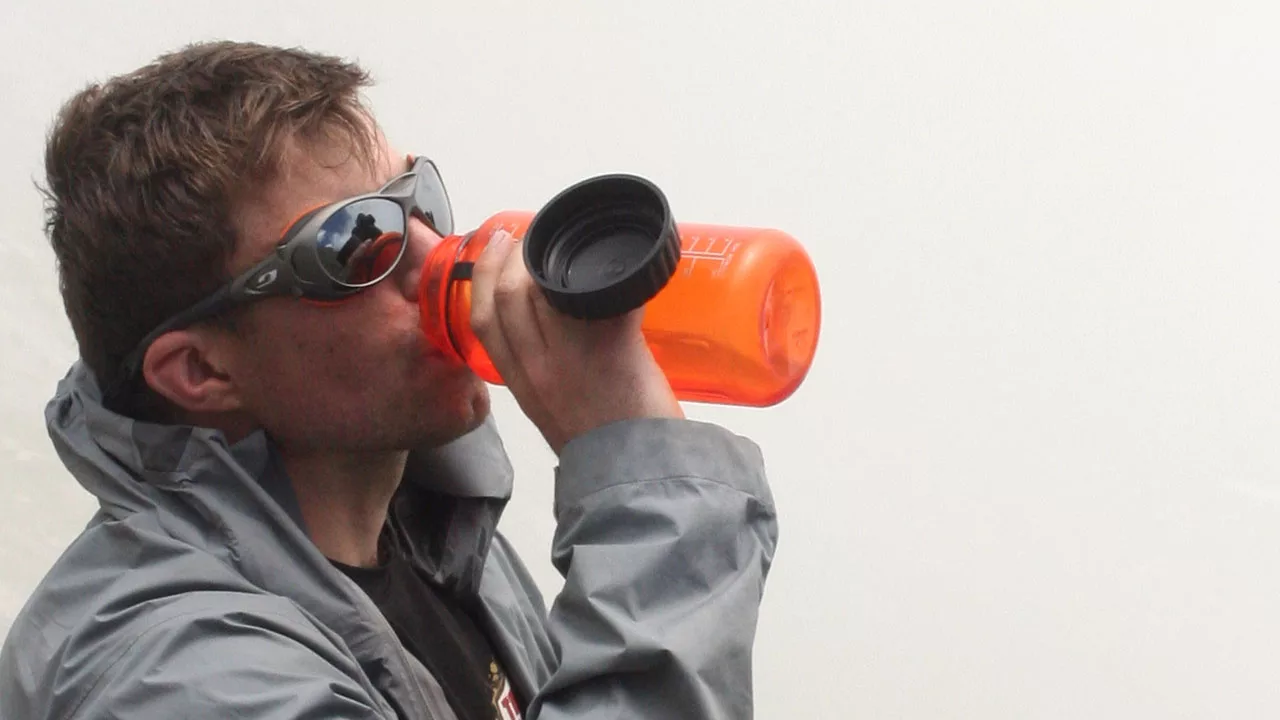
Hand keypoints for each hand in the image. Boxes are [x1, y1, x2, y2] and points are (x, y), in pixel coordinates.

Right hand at [469, 229, 683, 453]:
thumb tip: (552, 330)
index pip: (483, 320)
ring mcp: (571, 357)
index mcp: (521, 383)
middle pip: (508, 296)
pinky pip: (601, 295)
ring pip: (542, 289)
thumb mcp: (553, 411)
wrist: (639, 473)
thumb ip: (543, 372)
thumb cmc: (604, 448)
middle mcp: (537, 368)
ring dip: (550, 258)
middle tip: (525, 240)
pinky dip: (608, 275)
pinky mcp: (611, 347)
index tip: (492, 251)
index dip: (481, 277)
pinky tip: (614, 268)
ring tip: (561, 246)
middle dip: (512, 257)